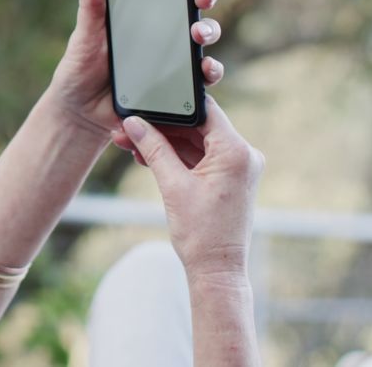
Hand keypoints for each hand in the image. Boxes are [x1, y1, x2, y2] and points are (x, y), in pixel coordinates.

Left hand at [50, 0, 224, 135]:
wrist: (77, 111)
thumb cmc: (80, 67)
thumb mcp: (85, 32)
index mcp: (147, 20)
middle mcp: (166, 42)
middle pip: (199, 23)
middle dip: (206, 17)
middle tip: (198, 16)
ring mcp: (172, 69)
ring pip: (204, 54)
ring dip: (210, 47)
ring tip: (200, 47)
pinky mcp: (173, 96)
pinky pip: (198, 88)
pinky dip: (205, 80)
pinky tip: (201, 78)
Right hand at [117, 97, 263, 280]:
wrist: (216, 270)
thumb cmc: (200, 233)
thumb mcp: (172, 185)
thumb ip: (153, 148)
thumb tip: (133, 123)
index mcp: (236, 151)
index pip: (203, 111)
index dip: (173, 103)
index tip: (146, 101)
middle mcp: (243, 155)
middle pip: (197, 126)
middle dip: (161, 127)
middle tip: (129, 126)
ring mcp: (237, 167)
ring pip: (195, 142)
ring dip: (164, 143)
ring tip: (130, 142)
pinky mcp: (228, 178)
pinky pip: (199, 158)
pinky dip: (176, 157)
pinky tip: (147, 156)